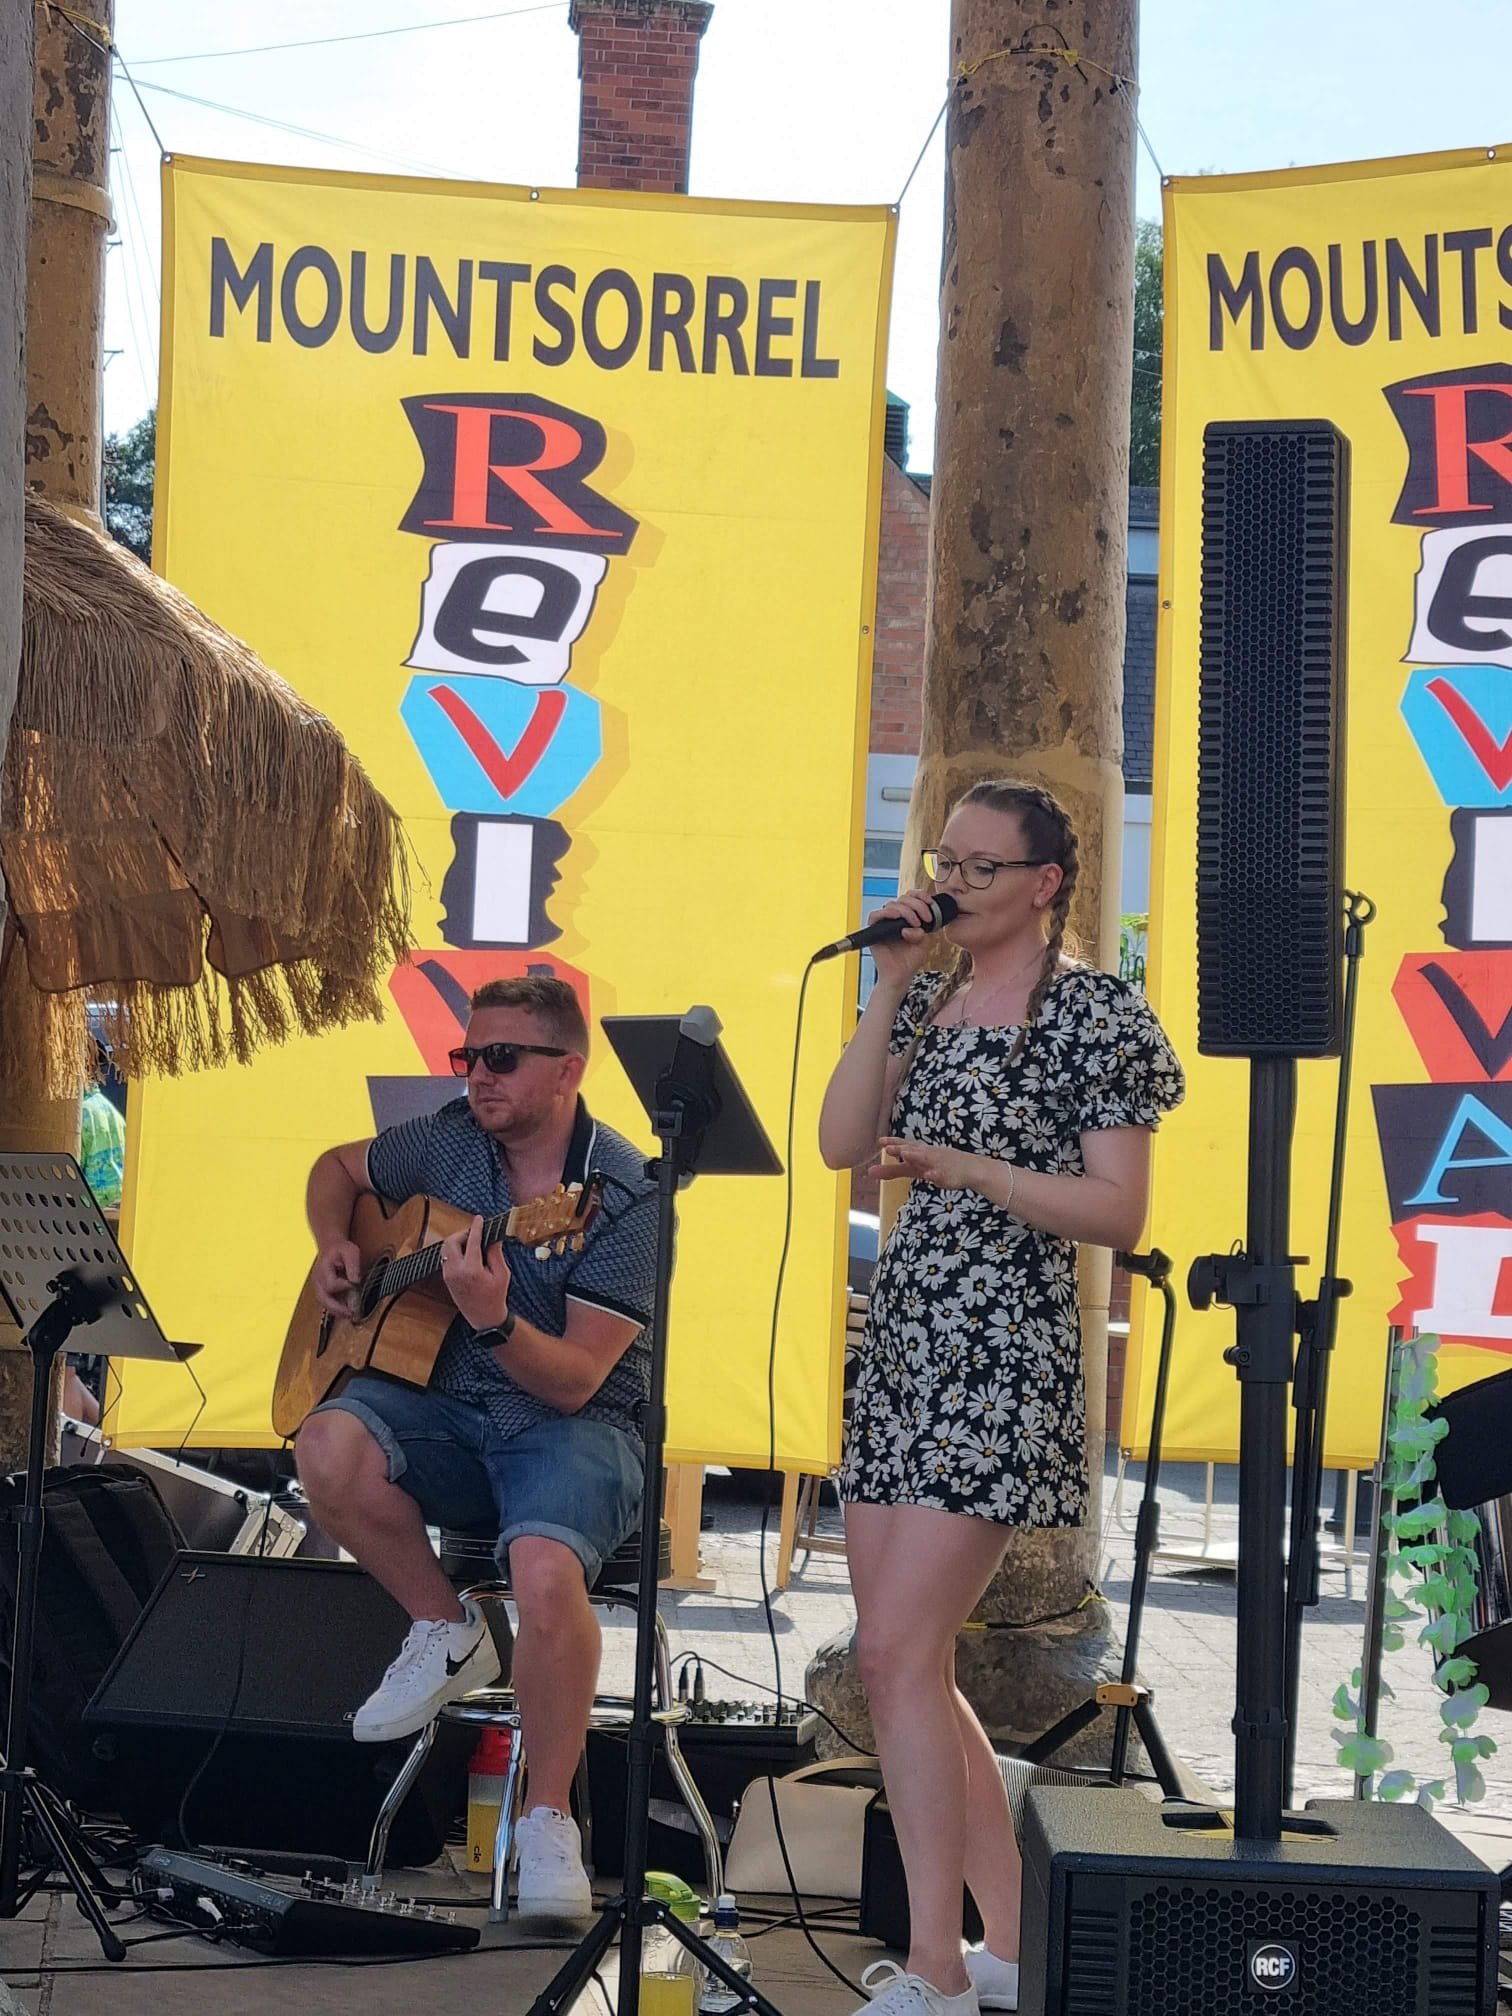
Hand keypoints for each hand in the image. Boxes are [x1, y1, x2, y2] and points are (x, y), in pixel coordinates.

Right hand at [313, 1240, 362, 1318]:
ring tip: (350, 1316)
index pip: (331, 1284)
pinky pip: (327, 1302)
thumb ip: (353, 1265)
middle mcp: (318, 1280)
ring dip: (337, 1311)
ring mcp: (319, 1286)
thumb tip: (355, 1281)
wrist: (331, 1247)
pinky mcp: (323, 1290)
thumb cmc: (340, 1249)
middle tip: (351, 1314)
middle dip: (337, 1308)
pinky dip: (336, 1309)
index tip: (354, 1284)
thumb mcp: (350, 1251)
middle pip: (323, 1298)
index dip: (343, 1286)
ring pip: (324, 1303)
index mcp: (323, 1269)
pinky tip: (347, 1312)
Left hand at [440, 1215, 512, 1332]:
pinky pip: (446, 1258)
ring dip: (456, 1241)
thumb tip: (494, 1237)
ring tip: (471, 1242)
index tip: (479, 1219)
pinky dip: (454, 1251)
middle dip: (462, 1233)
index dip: (476, 1226)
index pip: (472, 1240)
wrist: (484, 1318)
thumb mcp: (502, 1273)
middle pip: (451, 1241)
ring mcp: (449, 1275)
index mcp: (471, 1269)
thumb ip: (496, 1253)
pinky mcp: (446, 1279)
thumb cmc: (495, 1296)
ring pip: (446, 1249)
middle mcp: (456, 1271)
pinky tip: (466, 1252)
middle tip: (475, 1232)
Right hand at [866, 886, 947, 990]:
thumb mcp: (924, 941)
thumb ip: (923, 928)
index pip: (910, 897)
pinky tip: (899, 919)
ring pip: (892, 904)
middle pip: (903, 898)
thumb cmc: (910, 959)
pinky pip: (876, 915)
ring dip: (906, 911)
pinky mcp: (874, 930)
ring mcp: (884, 923)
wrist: (901, 975)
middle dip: (917, 905)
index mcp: (906, 917)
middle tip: (925, 919)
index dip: (920, 895)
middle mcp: (894, 918)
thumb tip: (913, 925)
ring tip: (915, 924)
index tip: (930, 903)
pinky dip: (888, 914)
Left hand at [870, 1135, 973, 1190]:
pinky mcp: (947, 1174)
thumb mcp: (914, 1169)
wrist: (970, 1169)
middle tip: (887, 1147)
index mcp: (918, 1151)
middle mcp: (927, 1154)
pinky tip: (930, 1175)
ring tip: (905, 1154)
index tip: (880, 1141)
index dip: (892, 1143)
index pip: (904, 1145)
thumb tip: (869, 1172)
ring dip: (916, 1156)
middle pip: (912, 1150)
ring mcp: (938, 1163)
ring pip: (926, 1158)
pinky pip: (941, 1174)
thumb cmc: (938, 1165)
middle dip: (900, 1148)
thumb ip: (893, 1170)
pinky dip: (935, 1174)